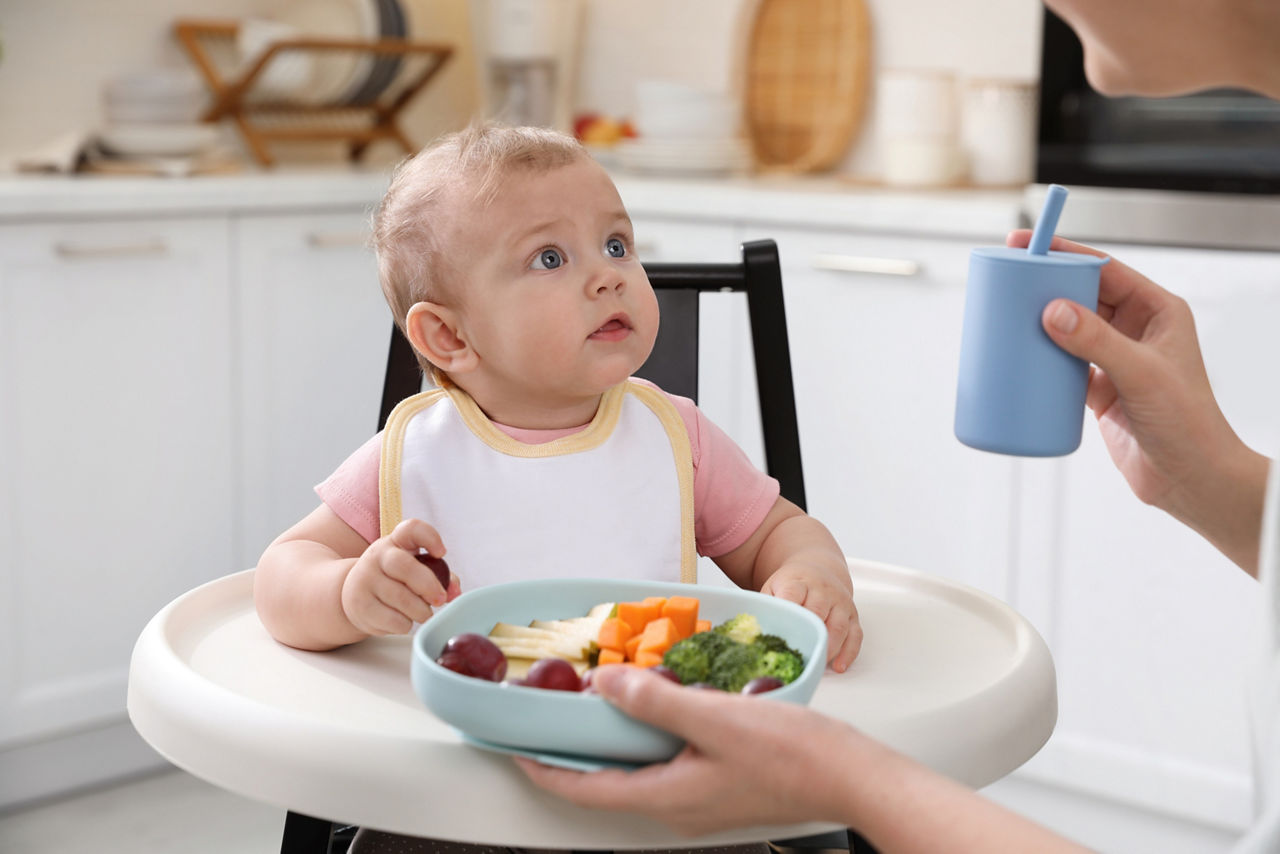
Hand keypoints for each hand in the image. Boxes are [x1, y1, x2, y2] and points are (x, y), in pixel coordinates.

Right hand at [340, 518, 459, 635]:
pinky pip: (392, 620)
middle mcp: (377, 556)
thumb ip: (441, 576)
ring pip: (400, 598)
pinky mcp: (360, 605)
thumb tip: (455, 592)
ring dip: (420, 611)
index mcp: (396, 541)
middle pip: (403, 566)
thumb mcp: (415, 569)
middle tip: (440, 599)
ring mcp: (365, 580)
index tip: (442, 553)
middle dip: (428, 585)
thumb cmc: (395, 580)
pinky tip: (403, 619)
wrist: (354, 595)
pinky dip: (405, 624)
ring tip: (423, 613)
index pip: (411, 529)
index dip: (430, 538)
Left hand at [514, 666, 863, 834]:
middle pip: (606, 784)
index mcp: (667, 797)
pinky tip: (654, 711)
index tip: (512, 748)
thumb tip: (605, 688)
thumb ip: (656, 702)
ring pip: (636, 773)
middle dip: (570, 756)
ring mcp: (700, 801)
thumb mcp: (715, 719)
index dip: (542, 771)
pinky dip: (645, 741)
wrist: (851, 777)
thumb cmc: (793, 755)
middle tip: (547, 722)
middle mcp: (677, 807)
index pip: (584, 790)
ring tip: (591, 711)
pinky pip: (666, 766)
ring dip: (609, 745)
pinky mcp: (719, 787)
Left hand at [761, 564, 861, 671]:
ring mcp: (840, 602)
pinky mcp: (852, 615)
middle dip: (810, 636)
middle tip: (799, 659)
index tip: (781, 633)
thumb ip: (767, 607)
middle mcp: (823, 590)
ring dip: (830, 648)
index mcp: (798, 582)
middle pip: (819, 613)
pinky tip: (839, 666)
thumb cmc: (791, 585)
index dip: (789, 613)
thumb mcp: (773, 587)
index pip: (793, 594)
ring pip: (839, 626)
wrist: (817, 568)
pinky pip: (855, 634)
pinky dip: (849, 652)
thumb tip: (753, 634)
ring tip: (817, 666)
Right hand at [1008, 230, 1268, 571]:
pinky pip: (1061, 365)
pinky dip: (1039, 360)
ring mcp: (1116, 360)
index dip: (1066, 254)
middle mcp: (1136, 331)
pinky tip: (1017, 357)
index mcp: (1157, 312)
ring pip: (1069, 330)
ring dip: (1039, 323)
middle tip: (1008, 280)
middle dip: (1046, 286)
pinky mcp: (1099, 390)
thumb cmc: (1188, 425)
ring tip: (1005, 318)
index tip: (1030, 245)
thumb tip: (1053, 311)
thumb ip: (1098, 341)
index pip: (1105, 270)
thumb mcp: (1141, 375)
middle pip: (1081, 295)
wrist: (1191, 480)